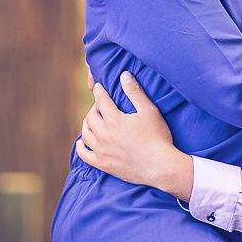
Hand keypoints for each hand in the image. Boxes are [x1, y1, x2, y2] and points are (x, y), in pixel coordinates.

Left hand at [75, 72, 192, 200]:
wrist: (161, 167)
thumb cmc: (158, 137)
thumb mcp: (149, 111)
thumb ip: (135, 92)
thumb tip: (124, 75)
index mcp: (114, 120)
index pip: (101, 100)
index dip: (99, 91)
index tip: (99, 87)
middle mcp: (104, 135)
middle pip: (90, 116)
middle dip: (94, 107)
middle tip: (101, 105)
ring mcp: (102, 151)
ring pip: (86, 133)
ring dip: (87, 124)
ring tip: (93, 120)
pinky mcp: (103, 164)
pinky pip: (84, 154)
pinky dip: (80, 146)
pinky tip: (82, 141)